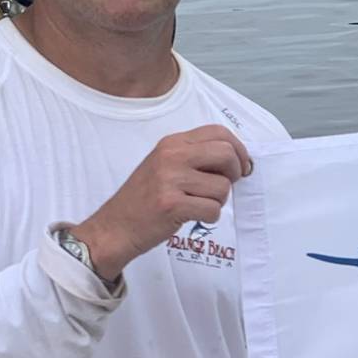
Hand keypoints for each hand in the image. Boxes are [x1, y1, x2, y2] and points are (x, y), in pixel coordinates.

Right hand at [71, 126, 252, 280]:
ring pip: (222, 187)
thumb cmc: (145, 198)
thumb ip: (195, 157)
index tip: (241, 166)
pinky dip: (209, 217)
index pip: (219, 132)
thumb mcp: (165, 165)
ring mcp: (170, 180)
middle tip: (223, 187)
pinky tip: (191, 216)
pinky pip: (213, 210)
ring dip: (218, 201)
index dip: (239, 149)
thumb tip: (236, 159)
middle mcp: (171, 156)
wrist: (116, 226)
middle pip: (226, 155)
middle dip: (235, 174)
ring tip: (197, 205)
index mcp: (172, 142)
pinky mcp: (172, 205)